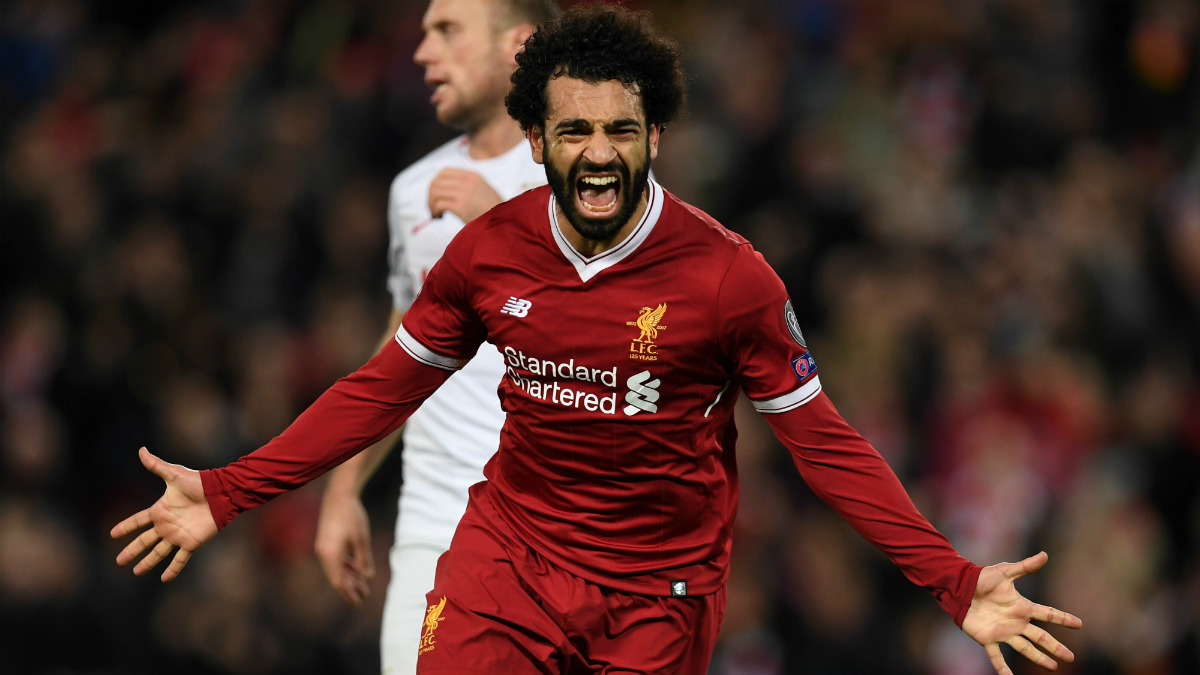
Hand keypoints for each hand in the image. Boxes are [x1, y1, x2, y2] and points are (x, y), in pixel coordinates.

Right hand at [110, 447, 217, 581]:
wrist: (220, 494)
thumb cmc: (198, 483)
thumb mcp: (174, 474)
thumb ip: (157, 465)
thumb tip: (141, 450)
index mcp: (160, 510)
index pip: (137, 521)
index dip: (125, 527)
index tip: (112, 534)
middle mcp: (166, 525)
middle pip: (144, 541)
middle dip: (131, 551)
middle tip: (118, 561)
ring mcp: (178, 535)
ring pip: (158, 553)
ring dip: (148, 563)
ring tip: (136, 572)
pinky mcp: (191, 543)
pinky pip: (179, 559)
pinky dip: (172, 570)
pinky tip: (164, 579)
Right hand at [314, 489, 374, 604]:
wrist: (338, 495)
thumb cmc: (352, 516)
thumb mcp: (361, 539)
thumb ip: (364, 559)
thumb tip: (367, 577)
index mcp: (330, 555)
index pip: (338, 582)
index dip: (349, 593)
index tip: (359, 601)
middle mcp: (323, 554)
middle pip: (336, 577)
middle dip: (350, 587)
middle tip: (364, 596)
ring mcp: (323, 547)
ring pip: (336, 568)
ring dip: (349, 576)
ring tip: (363, 584)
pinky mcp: (326, 541)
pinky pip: (335, 559)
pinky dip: (345, 565)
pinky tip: (356, 569)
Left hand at [428, 168, 502, 221]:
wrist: (504, 223)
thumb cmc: (494, 211)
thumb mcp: (484, 190)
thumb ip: (469, 185)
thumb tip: (448, 187)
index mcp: (472, 176)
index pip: (444, 172)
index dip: (435, 183)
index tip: (436, 196)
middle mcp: (468, 182)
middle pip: (436, 182)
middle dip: (430, 195)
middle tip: (433, 207)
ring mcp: (465, 194)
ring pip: (435, 192)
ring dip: (431, 204)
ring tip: (436, 213)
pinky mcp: (462, 207)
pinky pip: (439, 204)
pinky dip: (435, 211)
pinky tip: (439, 217)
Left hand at [962, 551, 1082, 674]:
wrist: (960, 587)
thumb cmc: (983, 578)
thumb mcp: (1005, 572)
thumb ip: (1025, 566)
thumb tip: (1045, 555)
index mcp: (1022, 607)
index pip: (1048, 614)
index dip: (1063, 619)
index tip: (1079, 624)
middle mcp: (1016, 622)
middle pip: (1041, 637)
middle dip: (1056, 647)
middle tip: (1070, 658)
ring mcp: (1003, 632)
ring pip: (1025, 649)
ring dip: (1039, 658)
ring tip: (1053, 668)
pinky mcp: (988, 638)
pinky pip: (996, 656)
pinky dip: (1002, 668)